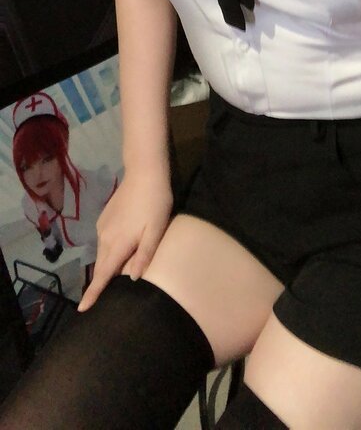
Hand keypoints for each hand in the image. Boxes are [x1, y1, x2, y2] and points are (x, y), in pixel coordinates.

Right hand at [78, 169, 171, 311]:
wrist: (144, 173)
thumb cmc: (155, 203)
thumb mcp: (156, 230)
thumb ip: (144, 255)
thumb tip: (133, 279)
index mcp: (118, 244)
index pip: (103, 274)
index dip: (93, 293)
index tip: (81, 309)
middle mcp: (105, 238)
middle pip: (101, 266)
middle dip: (101, 281)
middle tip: (105, 296)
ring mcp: (102, 226)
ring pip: (103, 253)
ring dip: (108, 264)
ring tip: (118, 273)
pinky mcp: (104, 218)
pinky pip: (104, 241)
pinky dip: (109, 250)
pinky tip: (121, 248)